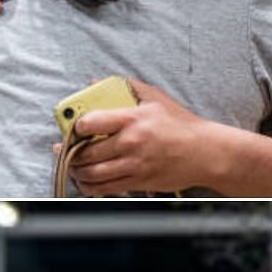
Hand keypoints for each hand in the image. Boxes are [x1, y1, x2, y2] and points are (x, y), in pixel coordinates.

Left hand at [68, 78, 211, 193]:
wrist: (206, 152)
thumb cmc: (181, 124)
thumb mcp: (155, 98)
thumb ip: (126, 87)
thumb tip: (95, 82)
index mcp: (133, 119)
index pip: (89, 123)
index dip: (75, 127)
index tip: (73, 128)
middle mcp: (131, 143)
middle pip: (86, 153)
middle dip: (70, 154)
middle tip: (64, 151)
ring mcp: (134, 165)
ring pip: (92, 174)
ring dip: (77, 172)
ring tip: (74, 167)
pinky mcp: (138, 182)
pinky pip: (105, 189)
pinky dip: (90, 187)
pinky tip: (86, 181)